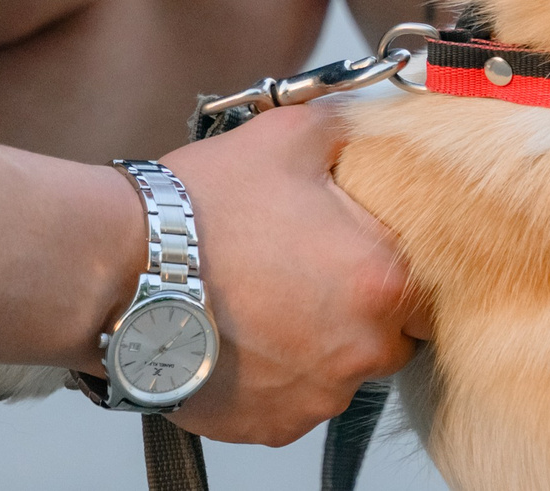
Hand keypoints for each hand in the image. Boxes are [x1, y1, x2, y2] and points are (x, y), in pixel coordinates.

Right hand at [156, 105, 422, 446]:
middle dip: (356, 306)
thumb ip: (344, 128)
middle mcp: (362, 350)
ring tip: (260, 301)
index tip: (357, 248)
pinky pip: (291, 401)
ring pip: (338, 371)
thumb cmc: (202, 209)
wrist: (122, 271)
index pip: (427, 287)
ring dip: (314, 344)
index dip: (391, 263)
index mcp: (382, 279)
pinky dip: (273, 376)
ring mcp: (316, 395)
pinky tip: (238, 336)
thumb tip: (363, 125)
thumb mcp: (285, 137)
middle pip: (389, 335)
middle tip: (303, 270)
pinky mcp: (271, 424)